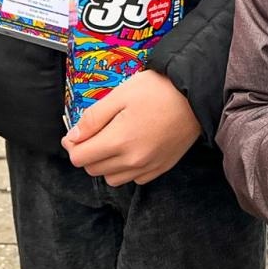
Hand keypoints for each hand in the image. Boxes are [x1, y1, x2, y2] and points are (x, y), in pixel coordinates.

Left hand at [61, 70, 200, 185]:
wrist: (195, 95)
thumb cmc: (158, 89)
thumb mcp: (120, 94)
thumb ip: (93, 118)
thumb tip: (73, 137)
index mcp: (120, 140)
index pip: (80, 158)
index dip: (72, 145)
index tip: (74, 134)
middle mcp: (133, 160)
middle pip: (93, 169)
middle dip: (87, 153)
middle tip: (93, 133)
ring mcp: (149, 167)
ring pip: (112, 178)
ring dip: (105, 164)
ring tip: (112, 141)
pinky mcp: (161, 168)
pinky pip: (134, 179)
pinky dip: (126, 169)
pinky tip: (131, 149)